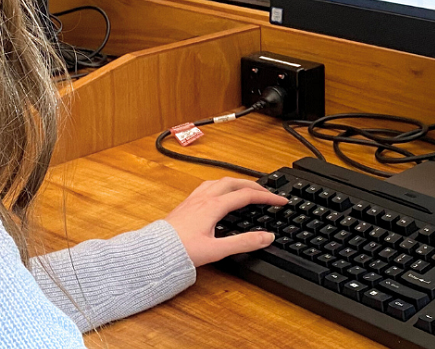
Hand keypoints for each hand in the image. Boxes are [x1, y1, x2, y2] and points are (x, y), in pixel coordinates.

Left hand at [165, 177, 286, 266]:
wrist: (153, 252)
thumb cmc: (180, 251)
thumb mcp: (217, 250)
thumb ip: (244, 243)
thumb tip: (266, 237)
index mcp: (214, 206)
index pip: (247, 195)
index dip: (267, 197)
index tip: (280, 201)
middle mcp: (204, 198)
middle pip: (234, 182)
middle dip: (254, 185)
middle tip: (267, 193)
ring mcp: (193, 199)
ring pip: (220, 181)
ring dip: (237, 182)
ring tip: (246, 188)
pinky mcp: (186, 204)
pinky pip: (208, 186)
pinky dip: (221, 185)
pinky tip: (219, 193)